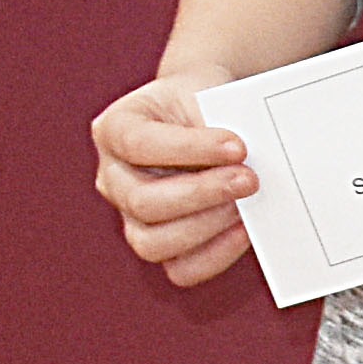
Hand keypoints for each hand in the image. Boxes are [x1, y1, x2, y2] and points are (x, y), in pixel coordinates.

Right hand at [91, 77, 256, 289]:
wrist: (210, 113)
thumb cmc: (205, 103)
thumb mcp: (206, 95)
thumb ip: (217, 124)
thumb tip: (249, 162)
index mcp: (114, 129)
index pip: (138, 144)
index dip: (189, 149)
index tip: (238, 146)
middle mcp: (113, 177)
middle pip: (142, 201)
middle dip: (202, 194)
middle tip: (249, 179)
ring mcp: (131, 215)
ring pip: (152, 243)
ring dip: (206, 227)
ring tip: (244, 206)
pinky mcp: (161, 243)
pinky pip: (181, 268)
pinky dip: (216, 255)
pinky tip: (245, 230)